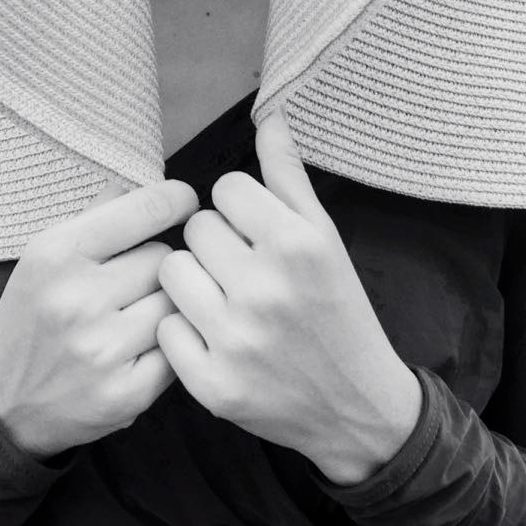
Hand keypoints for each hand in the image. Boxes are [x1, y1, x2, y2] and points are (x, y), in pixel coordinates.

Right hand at [0, 174, 199, 458]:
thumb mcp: (43, 255)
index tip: (185, 201)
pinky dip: (167, 346)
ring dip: (165, 306)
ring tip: (136, 315)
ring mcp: (103, 350)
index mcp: (56, 253)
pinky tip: (142, 347)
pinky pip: (178, 348)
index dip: (175, 200)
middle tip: (133, 282)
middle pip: (165, 259)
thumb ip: (98, 215)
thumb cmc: (32, 318)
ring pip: (176, 303)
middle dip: (157, 266)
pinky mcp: (127, 393)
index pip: (146, 208)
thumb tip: (151, 181)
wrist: (5, 405)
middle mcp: (77, 299)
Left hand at [154, 110, 423, 483]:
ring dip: (193, 283)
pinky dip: (185, 331)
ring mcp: (236, 340)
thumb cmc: (340, 312)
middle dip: (217, 245)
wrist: (358, 407)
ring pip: (172, 272)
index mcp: (297, 245)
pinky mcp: (213, 384)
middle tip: (245, 272)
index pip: (225, 189)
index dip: (239, 209)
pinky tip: (216, 337)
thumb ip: (290, 178)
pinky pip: (167, 327)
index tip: (257, 234)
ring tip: (225, 300)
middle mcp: (265, 289)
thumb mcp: (326, 240)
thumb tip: (269, 118)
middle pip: (196, 228)